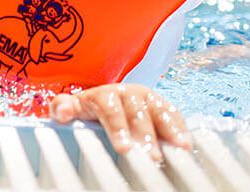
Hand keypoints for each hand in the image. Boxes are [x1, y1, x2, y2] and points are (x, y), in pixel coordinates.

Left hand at [49, 83, 190, 158]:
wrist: (110, 98)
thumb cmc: (91, 109)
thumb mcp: (75, 107)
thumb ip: (63, 108)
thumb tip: (62, 111)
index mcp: (106, 94)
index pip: (111, 110)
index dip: (118, 127)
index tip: (124, 148)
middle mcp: (130, 93)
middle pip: (139, 114)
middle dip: (146, 136)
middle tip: (151, 157)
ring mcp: (150, 99)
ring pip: (160, 113)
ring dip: (171, 131)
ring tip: (180, 149)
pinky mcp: (165, 107)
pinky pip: (175, 116)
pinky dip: (182, 129)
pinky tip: (188, 145)